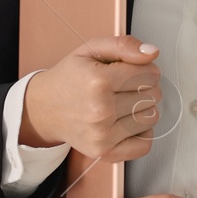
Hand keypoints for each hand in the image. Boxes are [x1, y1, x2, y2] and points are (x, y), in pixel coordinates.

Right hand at [20, 34, 161, 160]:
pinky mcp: (104, 152)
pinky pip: (144, 145)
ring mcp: (102, 135)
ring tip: (124, 103)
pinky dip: (141, 133)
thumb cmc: (70, 77)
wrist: (43, 108)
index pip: (150, 74)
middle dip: (145, 87)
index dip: (147, 69)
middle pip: (153, 96)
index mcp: (98, 81)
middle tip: (125, 87)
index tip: (134, 71)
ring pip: (151, 118)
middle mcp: (100, 110)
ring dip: (143, 109)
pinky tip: (126, 122)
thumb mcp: (91, 49)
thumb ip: (124, 45)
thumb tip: (152, 53)